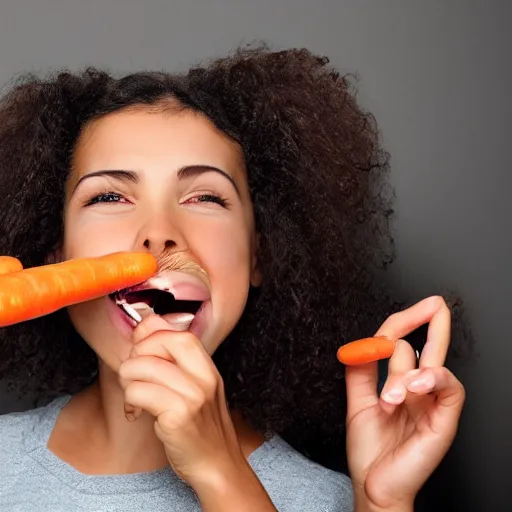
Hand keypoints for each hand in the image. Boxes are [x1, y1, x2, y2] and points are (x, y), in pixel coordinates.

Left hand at [118, 313, 245, 486]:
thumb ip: (176, 362)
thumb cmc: (202, 428)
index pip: (174, 331)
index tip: (141, 353)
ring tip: (135, 397)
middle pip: (158, 341)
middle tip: (136, 377)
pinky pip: (137, 392)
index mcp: (207, 366)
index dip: (150, 336)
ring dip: (127, 381)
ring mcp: (192, 396)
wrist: (218, 466)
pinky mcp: (177, 417)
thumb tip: (144, 331)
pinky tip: (137, 413)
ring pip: (139, 366)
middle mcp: (203, 376)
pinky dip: (130, 402)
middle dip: (136, 356)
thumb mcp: (197, 388)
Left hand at [344, 296, 465, 510]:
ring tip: (389, 397)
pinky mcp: (444, 420)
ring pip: (434, 365)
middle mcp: (418, 390)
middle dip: (431, 321)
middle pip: (429, 347)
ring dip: (406, 374)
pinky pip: (450, 389)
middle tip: (436, 302)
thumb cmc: (369, 449)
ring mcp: (432, 404)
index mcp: (399, 383)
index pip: (402, 344)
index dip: (402, 324)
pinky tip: (415, 385)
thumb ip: (360, 372)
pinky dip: (433, 379)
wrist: (373, 485)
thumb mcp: (357, 402)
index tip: (404, 310)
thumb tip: (361, 343)